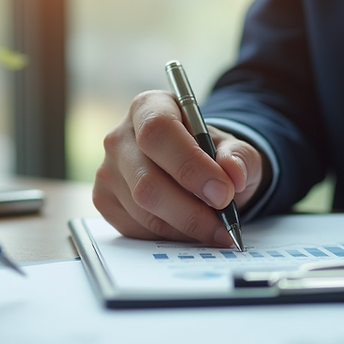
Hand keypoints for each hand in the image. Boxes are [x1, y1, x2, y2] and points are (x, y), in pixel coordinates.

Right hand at [93, 90, 263, 244]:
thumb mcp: (234, 148)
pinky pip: (136, 228)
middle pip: (148, 181)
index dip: (191, 165)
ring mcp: (107, 171)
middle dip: (192, 210)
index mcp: (149, 107)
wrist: (191, 170)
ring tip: (214, 230)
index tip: (223, 193)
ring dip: (185, 228)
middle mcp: (119, 137)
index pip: (158, 132)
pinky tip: (189, 229)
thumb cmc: (208, 153)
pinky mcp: (104, 200)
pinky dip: (169, 236)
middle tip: (224, 225)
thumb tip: (233, 173)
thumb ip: (239, 156)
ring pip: (143, 210)